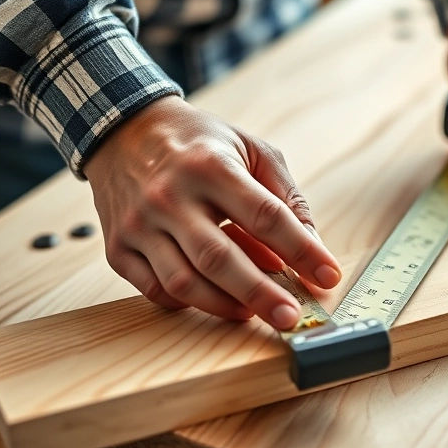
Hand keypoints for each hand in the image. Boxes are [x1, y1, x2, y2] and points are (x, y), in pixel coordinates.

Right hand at [83, 96, 341, 329]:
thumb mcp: (251, 150)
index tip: (329, 276)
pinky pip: (156, 291)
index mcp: (210, 165)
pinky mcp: (118, 248)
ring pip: (184, 282)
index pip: (265, 216)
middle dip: (261, 294)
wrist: (124, 130)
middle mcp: (169, 196)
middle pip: (220, 258)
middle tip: (291, 317)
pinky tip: (215, 298)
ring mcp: (139, 224)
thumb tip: (312, 248)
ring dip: (226, 305)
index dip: (302, 250)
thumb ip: (286, 197)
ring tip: (256, 312)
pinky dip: (190, 303)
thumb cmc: (199, 143)